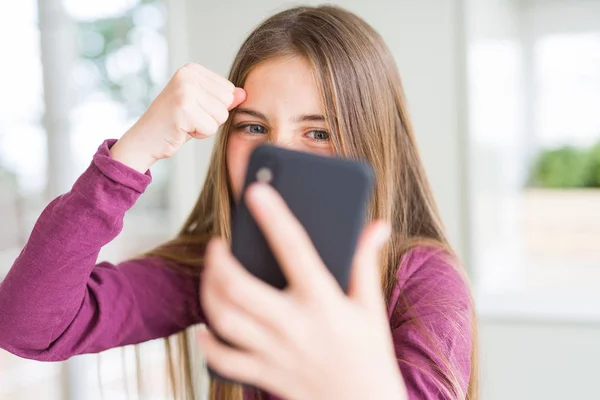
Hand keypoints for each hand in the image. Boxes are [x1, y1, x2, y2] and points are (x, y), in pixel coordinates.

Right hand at [110, 62, 245, 171]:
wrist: (145, 139)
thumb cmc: (174, 123)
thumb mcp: (201, 106)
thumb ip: (223, 98)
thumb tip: (244, 93)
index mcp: (192, 69)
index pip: (229, 89)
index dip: (215, 106)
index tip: (193, 109)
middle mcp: (188, 75)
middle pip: (227, 101)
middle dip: (212, 117)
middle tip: (189, 118)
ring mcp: (185, 91)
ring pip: (221, 115)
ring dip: (206, 126)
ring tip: (185, 123)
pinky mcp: (184, 109)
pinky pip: (211, 127)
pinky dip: (199, 134)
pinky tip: (182, 129)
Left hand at [198, 183, 406, 399]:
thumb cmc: (369, 354)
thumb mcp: (371, 305)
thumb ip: (366, 262)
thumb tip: (377, 225)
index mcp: (324, 301)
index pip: (295, 248)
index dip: (274, 215)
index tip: (256, 190)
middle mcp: (295, 325)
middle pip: (239, 286)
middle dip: (218, 260)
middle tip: (217, 245)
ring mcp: (276, 352)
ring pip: (224, 319)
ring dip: (209, 292)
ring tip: (212, 276)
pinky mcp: (265, 375)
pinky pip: (224, 359)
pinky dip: (209, 342)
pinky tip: (207, 325)